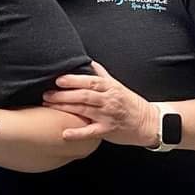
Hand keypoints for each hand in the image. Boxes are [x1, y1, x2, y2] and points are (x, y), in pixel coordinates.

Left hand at [42, 61, 156, 145]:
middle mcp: (109, 100)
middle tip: (46, 94)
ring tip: (48, 106)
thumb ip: (102, 75)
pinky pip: (91, 132)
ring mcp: (108, 116)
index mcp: (110, 88)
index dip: (74, 80)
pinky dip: (78, 133)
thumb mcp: (117, 86)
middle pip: (84, 95)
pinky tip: (64, 133)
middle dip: (63, 94)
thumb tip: (89, 62)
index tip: (58, 80)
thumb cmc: (130, 103)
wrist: (149, 123)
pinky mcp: (108, 130)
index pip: (90, 81)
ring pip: (84, 110)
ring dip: (65, 108)